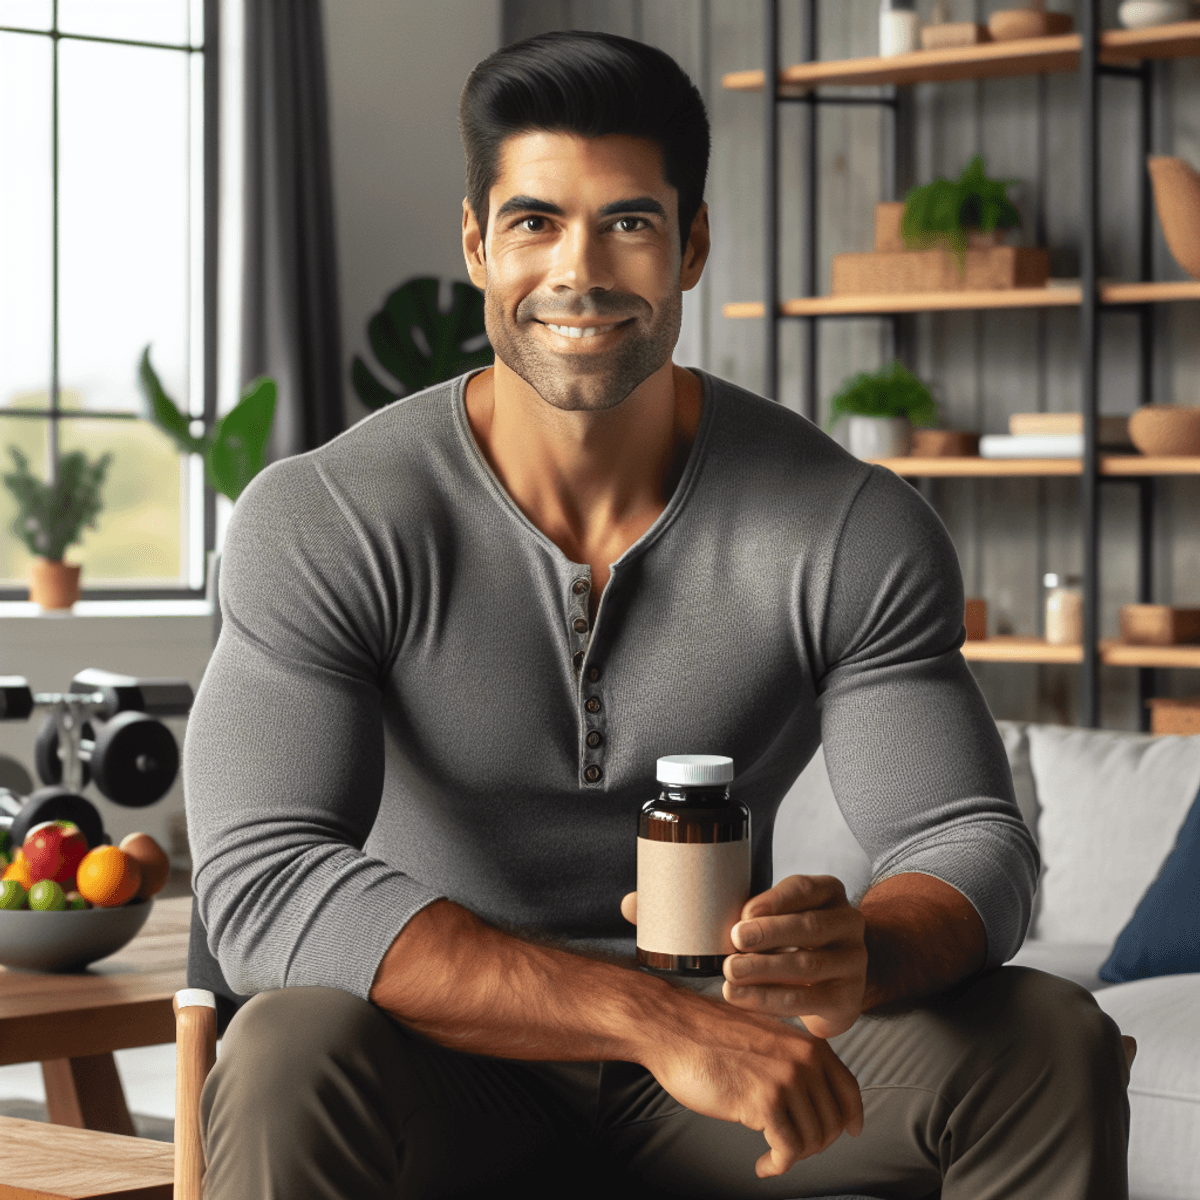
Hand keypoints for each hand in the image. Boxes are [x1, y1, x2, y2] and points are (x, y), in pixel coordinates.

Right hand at [619, 888, 863, 1174]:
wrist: (674, 1027)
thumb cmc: (710, 1033)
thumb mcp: (765, 1035)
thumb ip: (792, 1057)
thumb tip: (810, 1092)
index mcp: (808, 1043)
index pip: (848, 1088)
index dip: (850, 1116)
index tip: (849, 1131)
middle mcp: (805, 1060)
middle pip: (832, 1122)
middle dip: (814, 1144)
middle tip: (789, 1149)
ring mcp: (787, 1080)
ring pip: (812, 1140)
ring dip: (792, 1157)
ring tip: (771, 1155)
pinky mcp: (765, 1102)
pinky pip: (788, 1151)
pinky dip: (778, 1166)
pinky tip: (763, 1165)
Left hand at [723, 875, 867, 1038]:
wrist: (831, 986)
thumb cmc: (796, 942)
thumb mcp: (783, 918)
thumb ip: (761, 917)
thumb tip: (732, 929)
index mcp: (831, 893)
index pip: (805, 889)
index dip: (775, 900)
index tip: (746, 912)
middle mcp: (849, 924)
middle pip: (810, 926)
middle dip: (769, 933)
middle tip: (736, 939)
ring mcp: (853, 963)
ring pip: (807, 966)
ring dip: (763, 968)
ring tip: (731, 970)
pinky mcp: (847, 1000)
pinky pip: (803, 1000)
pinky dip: (766, 998)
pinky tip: (739, 995)